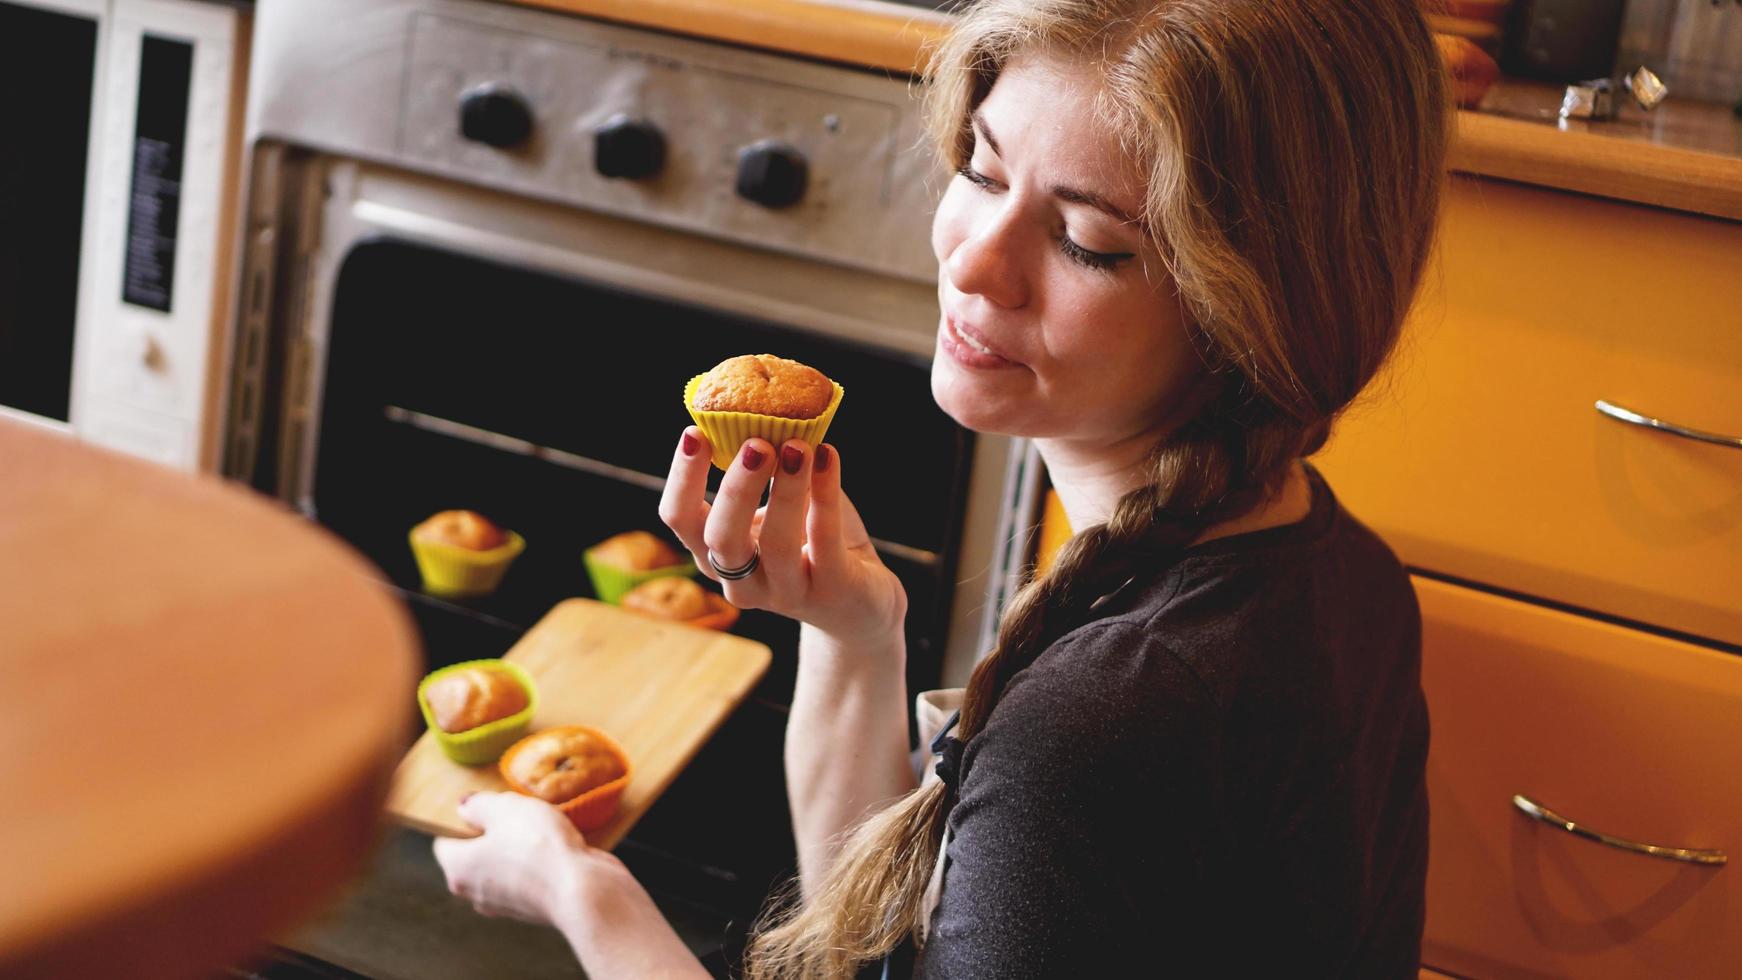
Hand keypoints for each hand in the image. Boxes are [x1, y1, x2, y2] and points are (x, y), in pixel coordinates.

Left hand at [433, 791, 622, 927]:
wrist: (582, 889)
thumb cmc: (538, 846)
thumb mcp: (504, 808)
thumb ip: (479, 805)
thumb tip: (466, 808)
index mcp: (457, 868)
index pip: (444, 840)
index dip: (462, 819)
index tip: (484, 806)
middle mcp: (474, 892)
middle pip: (475, 854)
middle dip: (494, 832)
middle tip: (516, 814)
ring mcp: (504, 904)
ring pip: (504, 866)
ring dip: (519, 847)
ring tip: (542, 829)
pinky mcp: (532, 908)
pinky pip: (528, 878)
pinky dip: (539, 864)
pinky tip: (557, 849)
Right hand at [658, 428, 906, 638]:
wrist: (863, 602)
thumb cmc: (812, 541)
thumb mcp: (781, 504)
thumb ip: (769, 468)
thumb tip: (761, 406)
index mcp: (717, 554)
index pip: (680, 520)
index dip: (682, 478)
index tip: (694, 431)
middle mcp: (743, 581)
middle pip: (721, 539)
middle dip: (736, 488)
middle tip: (756, 444)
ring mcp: (786, 594)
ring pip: (776, 546)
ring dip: (786, 490)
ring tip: (799, 446)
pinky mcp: (831, 594)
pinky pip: (824, 543)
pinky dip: (826, 495)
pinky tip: (829, 457)